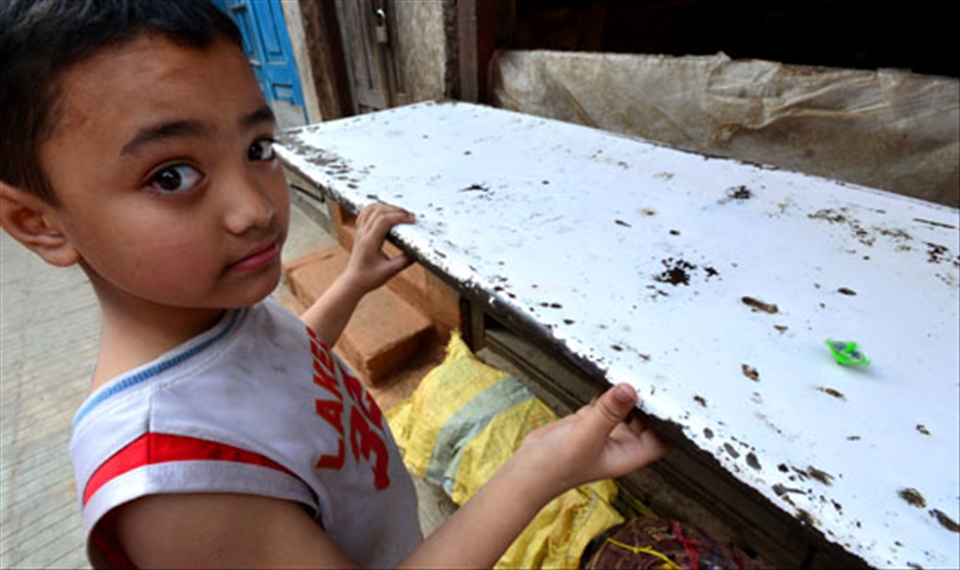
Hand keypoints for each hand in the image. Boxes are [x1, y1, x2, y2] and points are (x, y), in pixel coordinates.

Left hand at [343, 203, 415, 293]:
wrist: (353, 281)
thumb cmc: (370, 278)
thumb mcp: (390, 271)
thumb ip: (405, 261)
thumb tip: (418, 251)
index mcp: (370, 242)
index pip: (384, 220)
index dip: (400, 216)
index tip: (412, 220)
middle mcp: (363, 233)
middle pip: (379, 211)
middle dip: (397, 210)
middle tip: (410, 217)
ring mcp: (360, 230)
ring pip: (371, 208)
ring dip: (387, 207)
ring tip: (400, 213)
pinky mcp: (360, 230)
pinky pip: (366, 212)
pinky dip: (377, 208)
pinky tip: (386, 213)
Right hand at [517, 383, 668, 495]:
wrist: (528, 469)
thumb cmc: (557, 466)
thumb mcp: (586, 435)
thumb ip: (609, 412)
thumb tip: (629, 390)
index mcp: (629, 454)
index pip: (662, 438)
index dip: (670, 419)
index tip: (671, 395)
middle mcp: (621, 443)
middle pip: (647, 419)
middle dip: (649, 400)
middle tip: (653, 374)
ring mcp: (605, 431)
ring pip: (625, 407)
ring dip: (628, 392)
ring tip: (633, 369)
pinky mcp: (589, 421)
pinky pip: (606, 402)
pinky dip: (607, 390)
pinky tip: (608, 375)